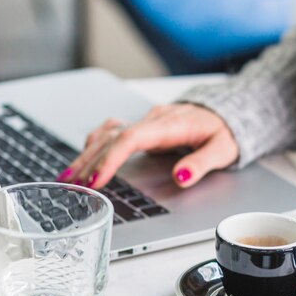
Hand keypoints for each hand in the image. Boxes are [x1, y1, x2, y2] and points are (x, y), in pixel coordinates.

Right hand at [56, 103, 238, 188]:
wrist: (227, 111)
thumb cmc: (225, 131)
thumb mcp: (223, 149)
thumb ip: (202, 163)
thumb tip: (180, 176)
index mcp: (169, 125)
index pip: (130, 138)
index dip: (110, 159)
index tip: (95, 179)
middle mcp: (153, 120)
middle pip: (111, 137)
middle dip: (88, 161)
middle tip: (70, 185)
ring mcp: (146, 122)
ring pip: (107, 133)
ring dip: (86, 154)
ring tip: (68, 176)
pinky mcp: (144, 127)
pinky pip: (113, 132)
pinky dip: (95, 145)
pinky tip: (84, 158)